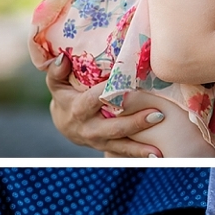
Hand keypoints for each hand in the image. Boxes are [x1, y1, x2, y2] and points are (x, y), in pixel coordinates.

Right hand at [47, 53, 164, 157]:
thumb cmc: (65, 96)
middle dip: (135, 122)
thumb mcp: (57, 83)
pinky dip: (140, 155)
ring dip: (141, 147)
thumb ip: (56, 71)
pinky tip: (157, 156)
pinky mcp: (108, 147)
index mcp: (78, 108)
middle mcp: (89, 128)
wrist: (65, 124)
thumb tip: (61, 58)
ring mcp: (99, 141)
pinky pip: (124, 153)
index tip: (129, 86)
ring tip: (158, 149)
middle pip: (114, 126)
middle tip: (158, 114)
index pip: (95, 99)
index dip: (110, 93)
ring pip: (121, 144)